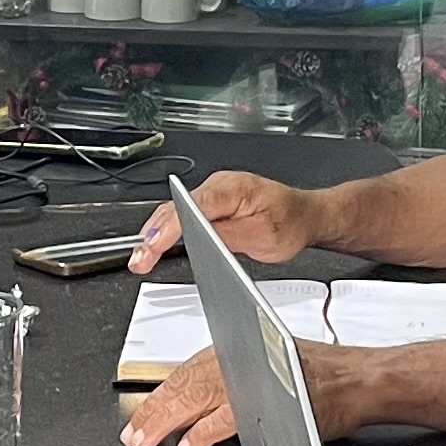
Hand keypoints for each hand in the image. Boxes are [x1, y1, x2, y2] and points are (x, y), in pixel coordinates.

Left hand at [120, 338, 373, 445]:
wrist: (359, 378)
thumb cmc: (319, 375)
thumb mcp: (266, 365)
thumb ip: (231, 382)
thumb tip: (194, 408)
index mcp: (238, 348)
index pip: (186, 373)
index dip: (158, 398)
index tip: (138, 419)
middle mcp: (244, 357)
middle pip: (186, 384)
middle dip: (155, 411)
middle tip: (133, 434)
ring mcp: (258, 378)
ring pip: (201, 396)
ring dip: (170, 419)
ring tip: (148, 438)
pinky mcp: (274, 398)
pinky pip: (234, 414)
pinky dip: (210, 428)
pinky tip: (192, 441)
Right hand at [126, 170, 329, 273]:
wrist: (306, 216)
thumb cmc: (291, 223)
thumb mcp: (263, 237)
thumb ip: (226, 236)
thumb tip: (196, 237)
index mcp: (234, 189)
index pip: (192, 207)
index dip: (168, 229)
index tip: (152, 247)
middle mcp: (221, 185)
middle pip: (177, 208)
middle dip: (154, 234)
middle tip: (140, 259)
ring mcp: (215, 192)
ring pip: (177, 210)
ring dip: (157, 232)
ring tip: (142, 255)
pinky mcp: (213, 202)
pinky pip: (184, 213)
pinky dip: (168, 229)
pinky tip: (155, 242)